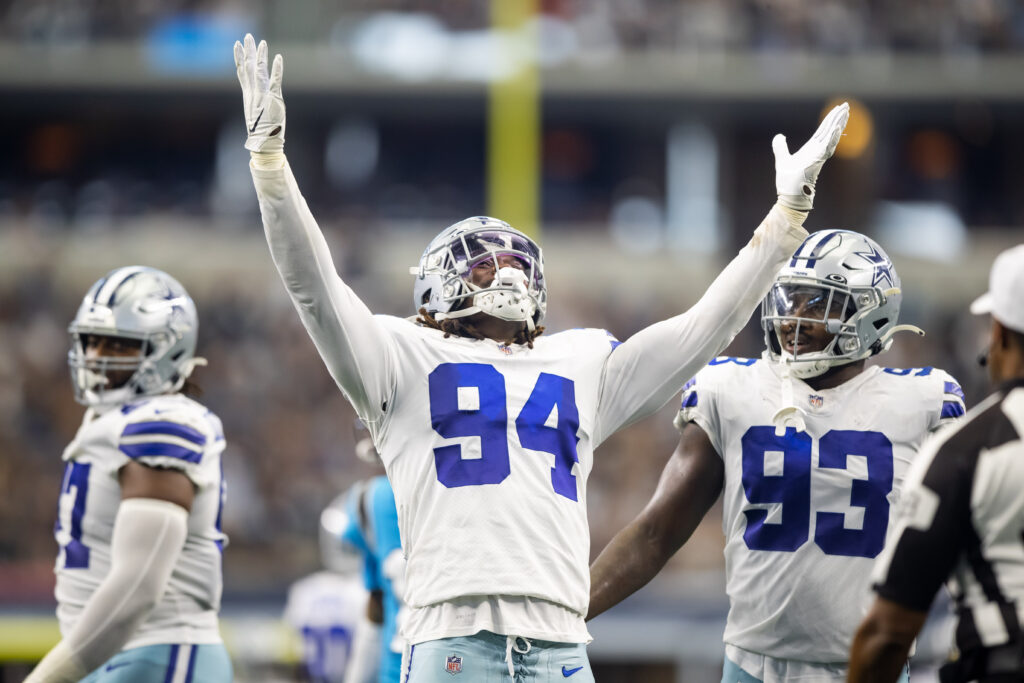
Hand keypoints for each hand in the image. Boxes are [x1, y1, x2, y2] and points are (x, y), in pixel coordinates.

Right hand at [234, 33, 284, 153]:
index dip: (240, 58)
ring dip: (260, 56)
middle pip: (249, 67)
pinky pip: (275, 80)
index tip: (237, 45)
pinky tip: (278, 57)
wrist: (264, 142)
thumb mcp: (257, 112)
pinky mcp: (273, 98)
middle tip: (247, 36)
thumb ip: (257, 101)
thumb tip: (258, 95)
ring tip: (261, 42)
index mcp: (248, 95)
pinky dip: (277, 69)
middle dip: (248, 51)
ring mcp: (262, 95)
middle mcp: (253, 92)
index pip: (242, 72)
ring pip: (259, 71)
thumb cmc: (262, 130)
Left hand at [772, 102, 849, 210]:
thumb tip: (779, 136)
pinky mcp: (818, 161)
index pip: (822, 131)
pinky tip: (838, 128)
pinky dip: (833, 138)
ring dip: (839, 124)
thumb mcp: (782, 160)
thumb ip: (780, 147)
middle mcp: (817, 151)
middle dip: (837, 118)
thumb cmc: (788, 182)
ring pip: (831, 136)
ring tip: (846, 111)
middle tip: (846, 105)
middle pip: (829, 130)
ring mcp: (819, 156)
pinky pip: (827, 148)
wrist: (789, 196)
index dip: (829, 120)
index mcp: (811, 149)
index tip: (837, 109)